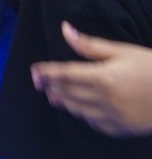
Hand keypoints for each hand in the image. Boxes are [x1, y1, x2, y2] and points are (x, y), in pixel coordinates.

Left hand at [33, 25, 151, 137]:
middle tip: (38, 82)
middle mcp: (105, 99)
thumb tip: (65, 29)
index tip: (34, 70)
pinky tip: (79, 109)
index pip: (65, 74)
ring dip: (63, 101)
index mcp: (103, 77)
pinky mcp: (122, 129)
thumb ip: (90, 45)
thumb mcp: (123, 51)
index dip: (47, 72)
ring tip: (53, 95)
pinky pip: (94, 123)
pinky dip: (83, 115)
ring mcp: (114, 117)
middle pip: (68, 92)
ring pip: (78, 110)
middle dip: (51, 86)